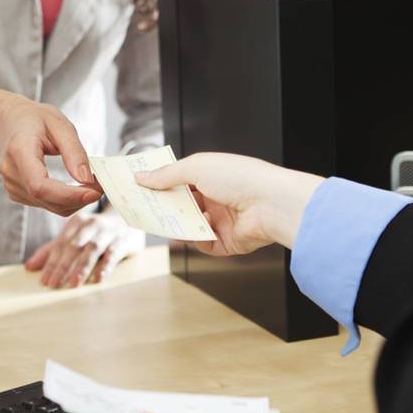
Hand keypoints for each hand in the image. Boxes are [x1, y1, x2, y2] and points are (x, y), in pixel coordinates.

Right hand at [0, 73, 101, 215]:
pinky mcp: (17, 194)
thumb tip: (86, 179)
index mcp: (18, 151)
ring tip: (90, 183)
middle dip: (79, 198)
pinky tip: (74, 187)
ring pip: (50, 206)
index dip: (68, 195)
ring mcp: (12, 186)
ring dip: (75, 201)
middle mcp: (11, 172)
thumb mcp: (58, 124)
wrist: (6, 122)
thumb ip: (74, 151)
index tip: (94, 191)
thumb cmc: (32, 120)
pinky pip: (46, 205)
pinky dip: (65, 200)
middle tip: (101, 185)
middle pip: (47, 200)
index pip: (40, 186)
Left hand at [25, 211, 145, 287]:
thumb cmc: (97, 232)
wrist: (130, 218)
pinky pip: (113, 253)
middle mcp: (91, 225)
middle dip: (63, 266)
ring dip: (82, 267)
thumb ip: (52, 251)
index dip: (51, 263)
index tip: (44, 281)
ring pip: (92, 250)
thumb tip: (29, 267)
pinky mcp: (123, 241)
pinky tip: (98, 278)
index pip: (60, 245)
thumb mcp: (74, 237)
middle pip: (73, 247)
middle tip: (54, 285)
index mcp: (76, 223)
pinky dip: (106, 266)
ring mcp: (108, 232)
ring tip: (73, 284)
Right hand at [135, 153, 324, 252]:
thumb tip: (141, 177)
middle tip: (143, 209)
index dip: (161, 184)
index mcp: (212, 176)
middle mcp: (218, 197)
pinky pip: (204, 244)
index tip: (140, 187)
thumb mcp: (196, 167)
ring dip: (178, 225)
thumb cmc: (241, 178)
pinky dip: (197, 240)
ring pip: (190, 226)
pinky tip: (197, 233)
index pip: (180, 180)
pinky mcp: (228, 242)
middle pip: (183, 206)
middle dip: (164, 207)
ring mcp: (223, 220)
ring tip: (164, 222)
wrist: (271, 204)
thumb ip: (166, 175)